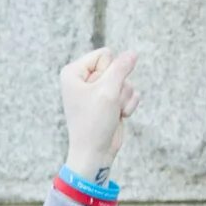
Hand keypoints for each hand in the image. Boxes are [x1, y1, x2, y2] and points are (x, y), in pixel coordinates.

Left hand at [61, 47, 139, 177]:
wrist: (95, 151)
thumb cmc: (94, 122)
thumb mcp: (108, 90)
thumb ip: (122, 67)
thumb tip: (132, 53)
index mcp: (73, 73)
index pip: (105, 54)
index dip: (109, 71)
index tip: (97, 91)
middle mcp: (83, 80)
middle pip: (117, 66)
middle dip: (118, 85)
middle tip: (107, 103)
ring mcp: (97, 90)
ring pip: (126, 80)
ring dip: (123, 97)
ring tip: (111, 111)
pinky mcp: (109, 100)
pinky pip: (130, 92)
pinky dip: (128, 105)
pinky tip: (117, 116)